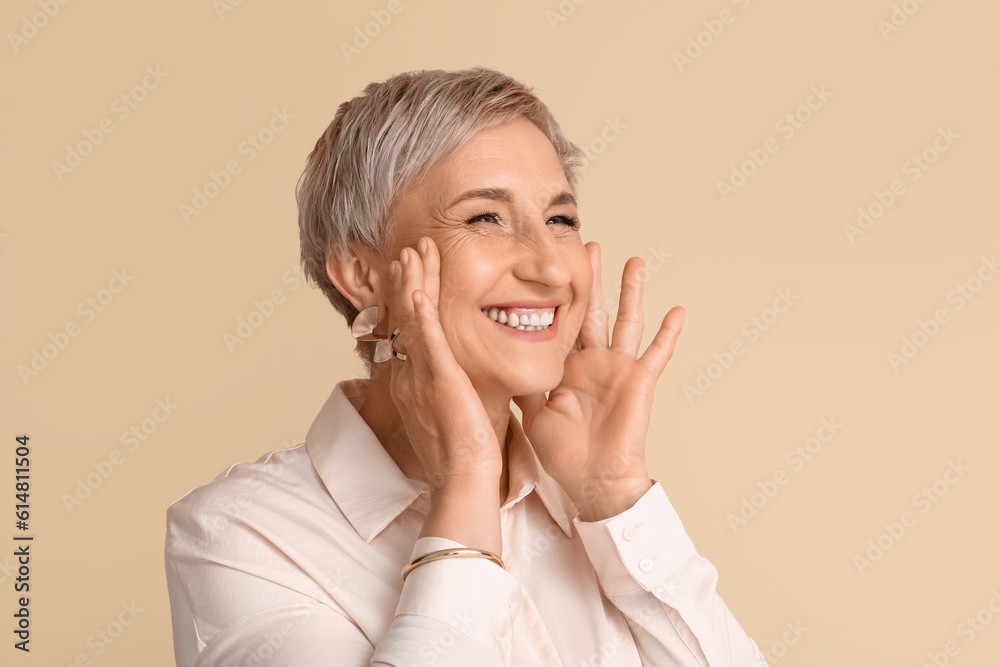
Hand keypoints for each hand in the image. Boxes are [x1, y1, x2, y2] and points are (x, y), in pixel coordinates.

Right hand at [384, 237, 502, 490]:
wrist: (463, 477)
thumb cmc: (463, 452)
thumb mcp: (451, 411)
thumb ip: (449, 389)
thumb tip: (458, 379)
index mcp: (411, 380)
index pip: (405, 328)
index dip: (406, 297)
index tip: (410, 271)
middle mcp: (408, 374)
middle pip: (402, 316)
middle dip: (407, 279)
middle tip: (411, 249)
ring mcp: (420, 376)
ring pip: (411, 319)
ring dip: (412, 281)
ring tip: (414, 251)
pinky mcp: (439, 380)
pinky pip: (426, 340)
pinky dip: (421, 311)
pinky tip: (419, 287)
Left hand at [514, 242, 684, 521]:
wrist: (591, 482)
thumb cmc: (563, 455)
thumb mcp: (532, 411)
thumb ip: (521, 382)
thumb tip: (496, 361)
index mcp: (568, 368)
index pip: (562, 323)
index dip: (557, 296)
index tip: (551, 267)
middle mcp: (594, 363)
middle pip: (592, 310)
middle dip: (591, 279)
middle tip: (589, 244)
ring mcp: (618, 369)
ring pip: (626, 320)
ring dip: (631, 291)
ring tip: (634, 260)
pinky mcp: (639, 381)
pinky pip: (657, 353)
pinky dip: (669, 333)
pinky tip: (679, 310)